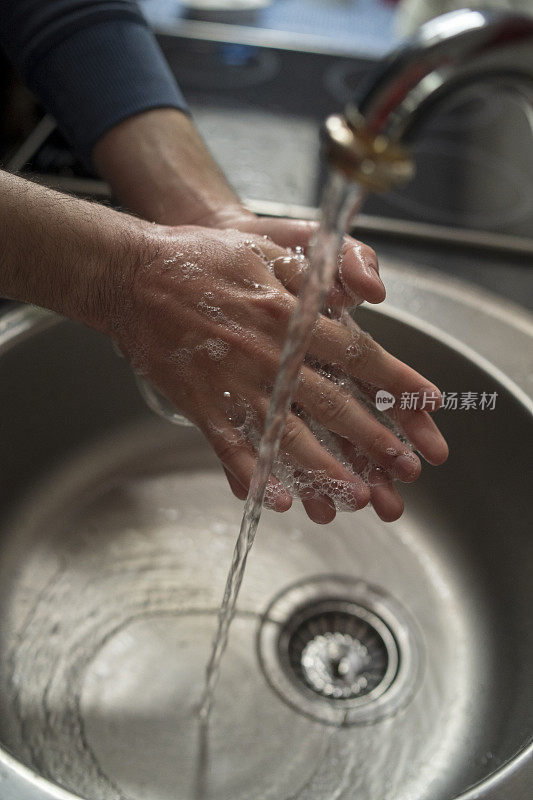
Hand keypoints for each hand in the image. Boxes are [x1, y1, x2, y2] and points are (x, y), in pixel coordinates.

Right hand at [113, 220, 447, 524]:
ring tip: (355, 496)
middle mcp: (267, 351)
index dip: (394, 380)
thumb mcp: (271, 243)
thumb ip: (326, 265)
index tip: (427, 403)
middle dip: (372, 438)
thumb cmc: (205, 257)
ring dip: (323, 468)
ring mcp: (231, 380)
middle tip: (405, 468)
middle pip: (331, 402)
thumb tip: (372, 292)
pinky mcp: (199, 400)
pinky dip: (253, 473)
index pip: (355, 352)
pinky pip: (230, 445)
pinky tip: (276, 499)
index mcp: (289, 312)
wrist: (133, 273)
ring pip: (286, 433)